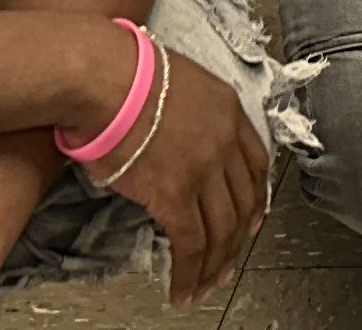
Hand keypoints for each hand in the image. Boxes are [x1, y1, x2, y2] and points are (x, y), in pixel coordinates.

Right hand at [98, 46, 272, 308]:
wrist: (105, 76)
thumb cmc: (125, 72)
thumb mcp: (175, 82)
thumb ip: (189, 115)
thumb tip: (175, 142)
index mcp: (227, 110)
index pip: (256, 163)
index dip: (256, 198)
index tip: (252, 219)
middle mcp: (224, 140)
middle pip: (243, 202)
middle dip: (238, 241)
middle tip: (229, 265)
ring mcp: (203, 168)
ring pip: (222, 229)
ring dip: (214, 265)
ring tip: (204, 288)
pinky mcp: (175, 192)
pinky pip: (191, 244)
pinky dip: (189, 272)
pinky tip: (182, 289)